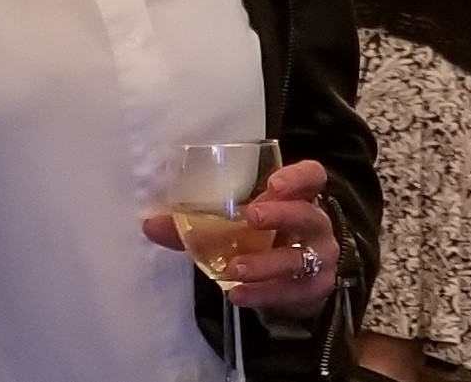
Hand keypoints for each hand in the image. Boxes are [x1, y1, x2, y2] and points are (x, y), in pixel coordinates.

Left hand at [144, 159, 338, 319]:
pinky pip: (290, 292)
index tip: (273, 182)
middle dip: (281, 214)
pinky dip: (263, 293)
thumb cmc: (266, 240)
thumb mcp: (239, 225)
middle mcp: (316, 225)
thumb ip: (199, 223)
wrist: (297, 281)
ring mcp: (319, 258)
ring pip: (300, 259)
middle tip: (251, 216)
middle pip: (307, 215)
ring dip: (266, 262)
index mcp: (300, 198)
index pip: (312, 177)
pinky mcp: (314, 289)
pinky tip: (237, 294)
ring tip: (235, 266)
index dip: (297, 177)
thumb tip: (151, 223)